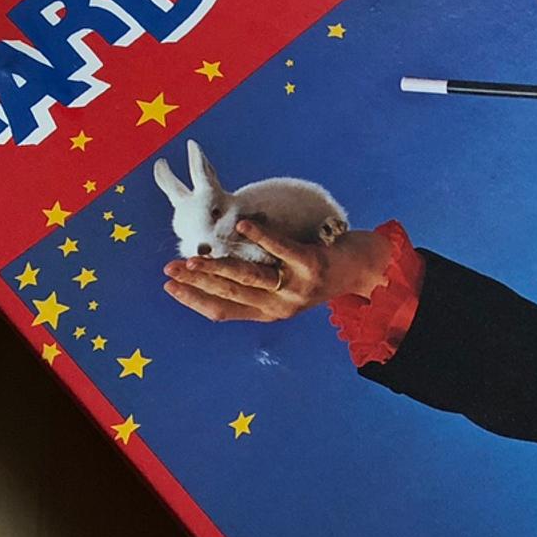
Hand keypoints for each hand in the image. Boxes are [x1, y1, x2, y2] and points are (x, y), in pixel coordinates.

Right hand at [164, 220, 391, 323]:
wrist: (367, 270)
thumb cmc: (319, 270)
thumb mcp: (285, 283)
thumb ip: (256, 281)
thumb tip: (216, 266)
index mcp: (270, 312)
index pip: (223, 311)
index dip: (194, 300)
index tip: (169, 286)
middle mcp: (281, 306)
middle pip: (230, 294)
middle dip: (196, 282)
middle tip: (169, 269)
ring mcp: (297, 287)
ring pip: (248, 277)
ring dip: (216, 267)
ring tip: (191, 257)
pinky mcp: (313, 266)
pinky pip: (282, 249)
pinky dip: (261, 235)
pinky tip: (242, 223)